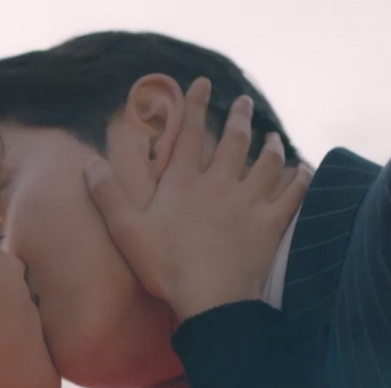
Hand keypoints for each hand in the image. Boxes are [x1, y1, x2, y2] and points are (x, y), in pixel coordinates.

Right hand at [84, 78, 312, 321]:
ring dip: (270, 145)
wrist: (210, 298)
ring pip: (266, 162)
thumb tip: (90, 163)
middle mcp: (219, 184)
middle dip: (239, 117)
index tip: (203, 82)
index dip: (195, 105)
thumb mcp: (126, 231)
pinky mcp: (270, 223)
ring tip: (272, 135)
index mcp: (183, 183)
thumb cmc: (165, 265)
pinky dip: (300, 178)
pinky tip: (304, 168)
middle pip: (234, 141)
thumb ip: (107, 195)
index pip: (189, 135)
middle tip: (243, 102)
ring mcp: (249, 202)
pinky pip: (292, 193)